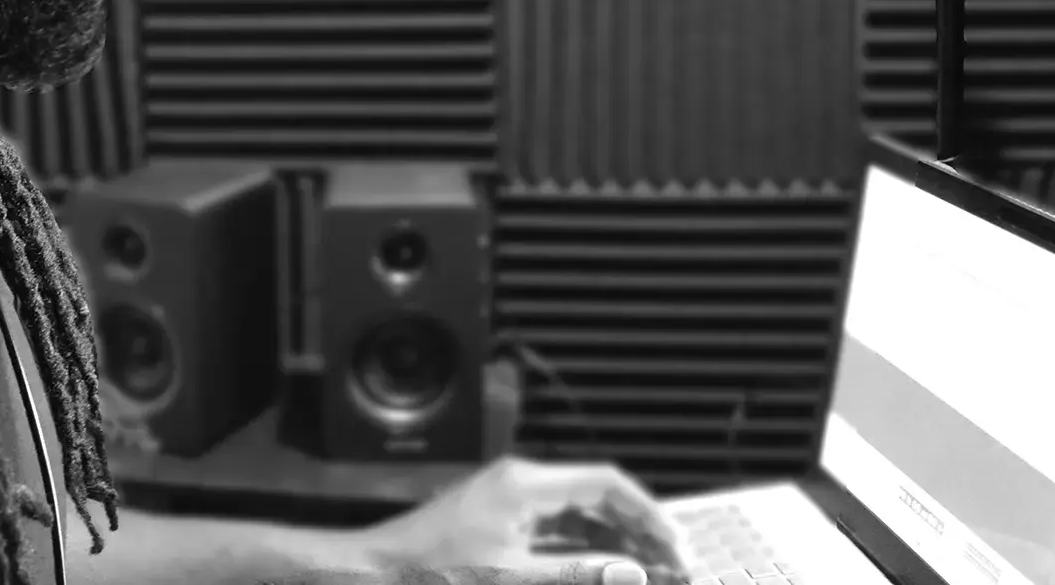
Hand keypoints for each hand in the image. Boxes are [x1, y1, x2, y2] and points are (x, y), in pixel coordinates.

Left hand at [356, 455, 690, 584]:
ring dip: (613, 536)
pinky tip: (603, 567)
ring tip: (646, 567)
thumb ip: (576, 574)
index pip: (605, 482)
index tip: (675, 541)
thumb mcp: (512, 578)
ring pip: (579, 509)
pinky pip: (556, 523)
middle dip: (636, 526)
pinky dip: (584, 543)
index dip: (647, 511)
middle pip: (596, 493)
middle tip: (670, 561)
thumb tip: (630, 573)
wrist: (379, 570)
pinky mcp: (502, 515)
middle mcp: (521, 480)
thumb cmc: (434, 571)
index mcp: (526, 484)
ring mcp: (511, 495)